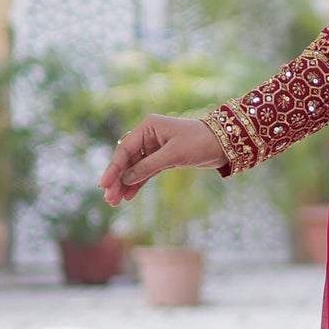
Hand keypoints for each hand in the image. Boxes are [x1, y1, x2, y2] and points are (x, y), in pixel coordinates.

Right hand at [99, 115, 224, 206]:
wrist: (224, 143)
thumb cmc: (199, 142)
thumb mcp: (173, 155)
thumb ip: (148, 166)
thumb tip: (126, 179)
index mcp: (148, 126)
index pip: (125, 150)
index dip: (113, 169)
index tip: (103, 185)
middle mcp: (149, 135)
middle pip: (127, 160)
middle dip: (117, 179)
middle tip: (109, 199)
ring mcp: (155, 146)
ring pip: (135, 168)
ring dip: (126, 184)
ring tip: (115, 202)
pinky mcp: (163, 157)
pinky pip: (146, 171)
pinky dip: (138, 183)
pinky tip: (129, 196)